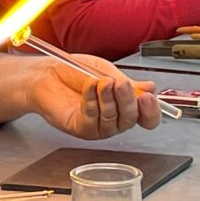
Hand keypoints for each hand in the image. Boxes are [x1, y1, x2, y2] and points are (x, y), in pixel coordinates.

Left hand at [25, 55, 161, 139]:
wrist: (47, 72)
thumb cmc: (75, 71)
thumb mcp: (106, 71)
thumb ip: (127, 82)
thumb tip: (150, 88)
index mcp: (124, 105)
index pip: (146, 117)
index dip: (151, 111)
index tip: (148, 97)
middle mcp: (113, 119)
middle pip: (131, 120)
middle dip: (128, 101)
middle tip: (121, 84)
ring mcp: (97, 127)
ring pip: (112, 120)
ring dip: (108, 98)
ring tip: (101, 81)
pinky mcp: (81, 129)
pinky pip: (92, 119)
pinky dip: (92, 101)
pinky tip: (89, 87)